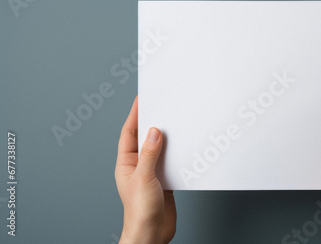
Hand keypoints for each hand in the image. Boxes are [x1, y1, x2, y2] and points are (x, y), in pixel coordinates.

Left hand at [115, 97, 175, 243]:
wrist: (152, 233)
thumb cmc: (140, 211)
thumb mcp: (144, 178)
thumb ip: (150, 154)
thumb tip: (154, 132)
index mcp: (126, 164)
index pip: (129, 133)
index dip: (134, 115)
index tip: (141, 99)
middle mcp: (138, 166)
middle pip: (144, 138)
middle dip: (151, 122)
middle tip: (160, 106)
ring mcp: (151, 173)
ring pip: (159, 149)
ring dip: (166, 138)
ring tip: (174, 123)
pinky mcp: (164, 180)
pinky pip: (170, 161)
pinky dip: (177, 153)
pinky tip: (184, 147)